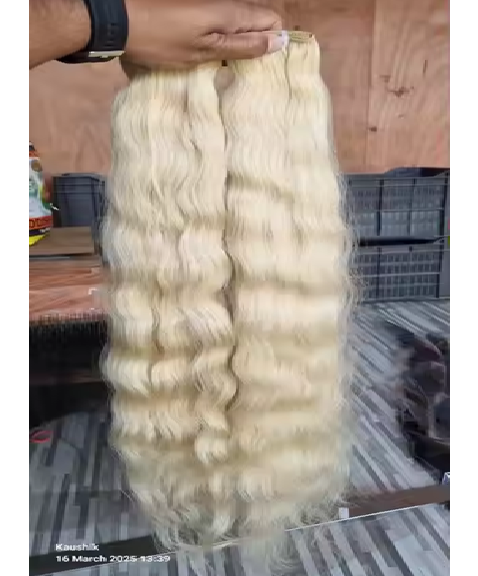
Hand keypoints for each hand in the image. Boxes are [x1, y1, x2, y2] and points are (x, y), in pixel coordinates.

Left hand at [124, 0, 283, 68]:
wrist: (122, 21)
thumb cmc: (163, 40)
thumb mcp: (205, 51)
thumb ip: (243, 47)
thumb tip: (278, 42)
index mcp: (233, 12)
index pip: (272, 20)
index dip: (273, 41)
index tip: (262, 64)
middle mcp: (226, 3)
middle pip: (256, 21)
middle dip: (255, 45)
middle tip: (240, 70)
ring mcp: (210, 5)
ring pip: (237, 24)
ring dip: (236, 45)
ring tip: (222, 67)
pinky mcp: (195, 9)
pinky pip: (219, 23)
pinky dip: (219, 40)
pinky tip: (206, 56)